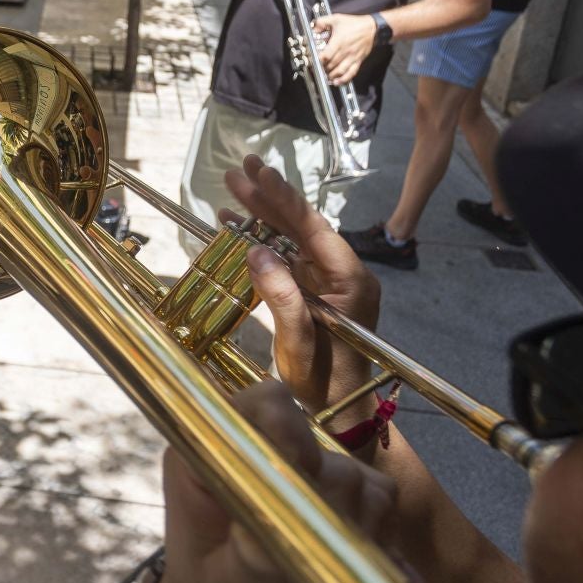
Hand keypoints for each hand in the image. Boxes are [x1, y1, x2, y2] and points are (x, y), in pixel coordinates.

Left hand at [147, 382, 397, 582]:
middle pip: (322, 445)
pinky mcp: (335, 503)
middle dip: (329, 495)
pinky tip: (364, 569)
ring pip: (359, 475)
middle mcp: (263, 453)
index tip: (306, 477)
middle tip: (316, 543)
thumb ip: (252, 551)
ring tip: (330, 563)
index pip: (263, 403)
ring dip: (356, 522)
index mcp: (215, 451)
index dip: (291, 431)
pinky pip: (380, 502)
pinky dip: (378, 536)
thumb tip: (291, 516)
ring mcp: (302, 476)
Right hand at [224, 156, 377, 411]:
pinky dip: (259, 243)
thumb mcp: (300, 342)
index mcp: (350, 280)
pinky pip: (284, 259)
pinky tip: (234, 228)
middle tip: (239, 169)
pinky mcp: (311, 294)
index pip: (314, 228)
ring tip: (232, 190)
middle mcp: (341, 275)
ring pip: (291, 239)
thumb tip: (256, 250)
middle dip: (269, 198)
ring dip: (261, 216)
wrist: (340, 413)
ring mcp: (327, 283)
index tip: (260, 174)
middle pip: (302, 226)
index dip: (285, 199)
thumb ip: (282, 296)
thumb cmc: (325, 383)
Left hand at [312, 11, 375, 84]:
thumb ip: (322, 22)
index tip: (314, 60)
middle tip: (317, 68)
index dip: (319, 60)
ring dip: (331, 75)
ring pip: (340, 71)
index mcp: (339, 42)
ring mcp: (352, 58)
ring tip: (325, 75)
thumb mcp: (336, 18)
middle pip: (331, 65)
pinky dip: (343, 80)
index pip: (326, 56)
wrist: (372, 28)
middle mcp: (345, 51)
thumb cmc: (354, 24)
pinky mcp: (358, 61)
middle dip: (323, 68)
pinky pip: (351, 73)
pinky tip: (337, 82)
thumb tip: (313, 28)